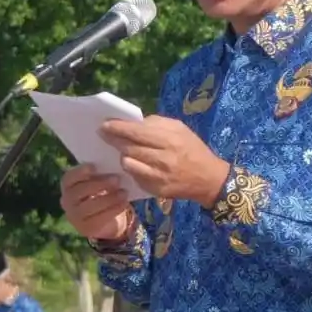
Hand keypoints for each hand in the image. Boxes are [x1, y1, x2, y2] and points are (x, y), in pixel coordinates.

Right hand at [60, 164, 133, 240]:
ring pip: (90, 206)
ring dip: (109, 198)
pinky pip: (99, 219)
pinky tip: (124, 203)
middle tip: (117, 179)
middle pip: (80, 191)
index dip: (80, 172)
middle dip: (99, 184)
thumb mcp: (98, 180)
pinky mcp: (85, 228)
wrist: (105, 217)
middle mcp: (66, 201)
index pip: (69, 178)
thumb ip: (100, 173)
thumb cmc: (101, 191)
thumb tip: (112, 164)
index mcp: (67, 185)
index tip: (94, 167)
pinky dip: (113, 210)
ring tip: (124, 192)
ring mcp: (74, 216)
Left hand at [99, 115, 229, 205]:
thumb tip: (134, 122)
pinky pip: (135, 177)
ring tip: (121, 150)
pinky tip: (133, 164)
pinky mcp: (156, 190)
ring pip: (128, 163)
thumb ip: (157, 123)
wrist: (209, 179)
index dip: (119, 128)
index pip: (137, 132)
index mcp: (170, 139)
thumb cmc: (192, 149)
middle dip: (113, 139)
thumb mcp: (180, 129)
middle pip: (129, 147)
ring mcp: (159, 176)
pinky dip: (132, 169)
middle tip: (102, 134)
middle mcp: (163, 158)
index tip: (105, 124)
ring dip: (122, 155)